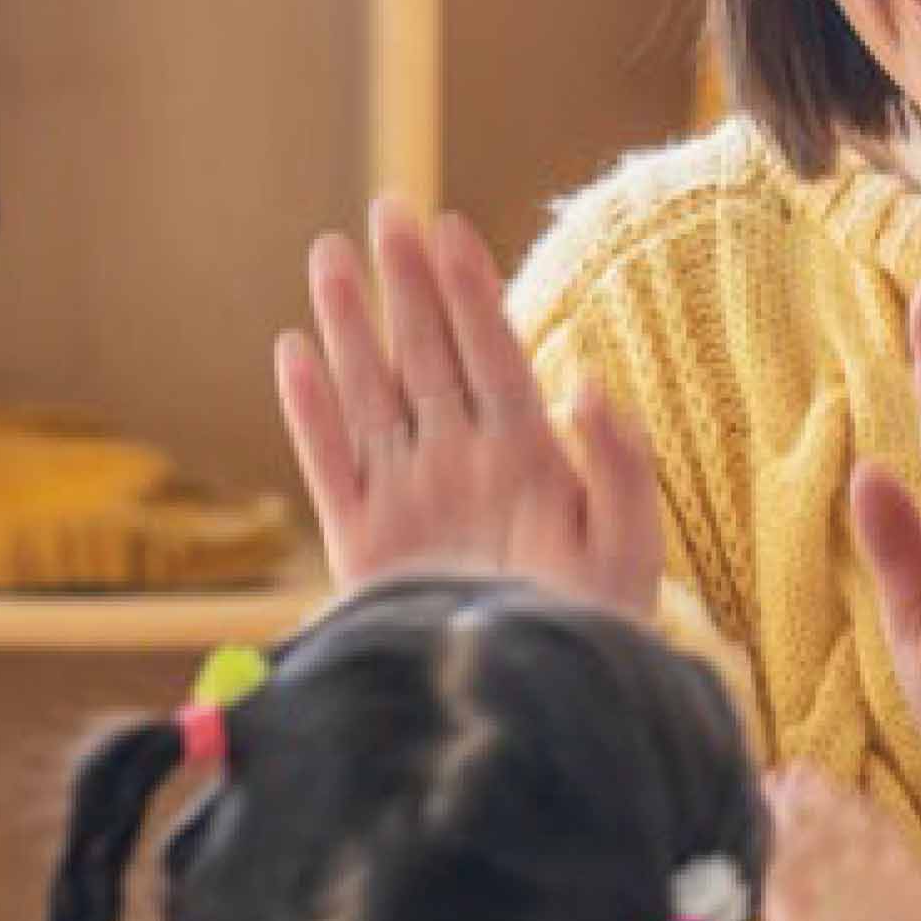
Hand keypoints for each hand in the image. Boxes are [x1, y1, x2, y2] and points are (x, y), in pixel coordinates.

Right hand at [275, 199, 661, 617]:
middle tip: (388, 209)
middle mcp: (460, 464)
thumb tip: (585, 383)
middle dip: (408, 284)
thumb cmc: (590, 631)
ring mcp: (408, 499)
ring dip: (351, 326)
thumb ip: (620, 465)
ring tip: (330, 254)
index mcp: (526, 457)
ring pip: (372, 392)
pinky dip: (309, 411)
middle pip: (427, 355)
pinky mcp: (364, 544)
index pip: (494, 354)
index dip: (472, 291)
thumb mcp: (629, 548)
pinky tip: (292, 353)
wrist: (533, 711)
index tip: (452, 227)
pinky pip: (328, 463)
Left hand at [758, 768, 920, 920]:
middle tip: (792, 769)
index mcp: (896, 864)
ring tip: (768, 783)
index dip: (849, 801)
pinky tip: (750, 825)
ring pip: (800, 830)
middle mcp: (859, 863)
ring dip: (784, 805)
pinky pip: (773, 865)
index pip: (869, 821)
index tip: (835, 785)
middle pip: (830, 816)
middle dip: (811, 790)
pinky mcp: (794, 906)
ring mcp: (825, 881)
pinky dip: (763, 842)